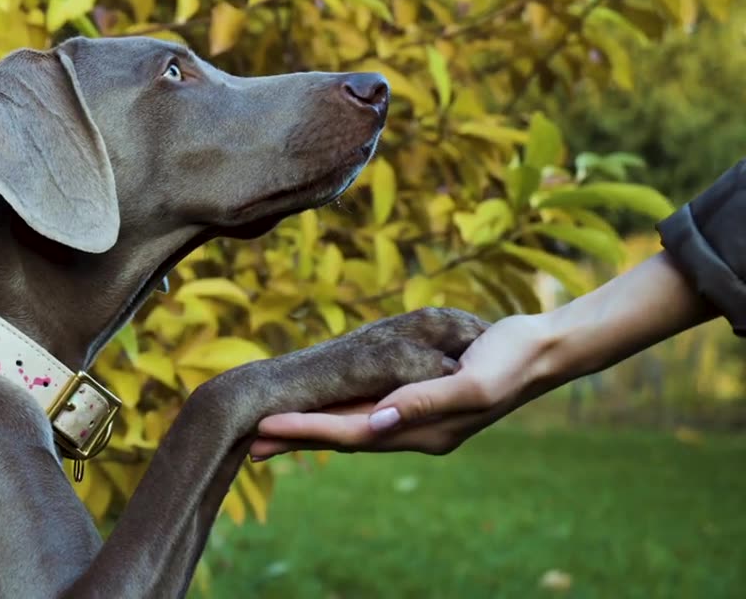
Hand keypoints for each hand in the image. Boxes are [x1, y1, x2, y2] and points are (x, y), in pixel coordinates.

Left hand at [249, 252, 715, 459]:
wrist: (544, 349)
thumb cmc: (511, 361)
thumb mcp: (472, 381)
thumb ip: (426, 401)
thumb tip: (379, 421)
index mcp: (424, 430)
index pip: (352, 434)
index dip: (308, 431)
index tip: (267, 428)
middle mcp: (413, 430)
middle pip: (343, 437)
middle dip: (296, 439)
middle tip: (247, 441)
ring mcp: (415, 418)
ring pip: (351, 426)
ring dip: (311, 429)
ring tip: (269, 431)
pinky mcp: (418, 398)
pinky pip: (367, 409)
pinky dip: (337, 411)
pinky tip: (318, 408)